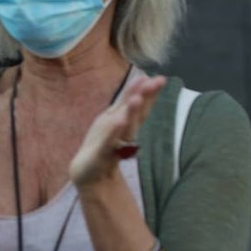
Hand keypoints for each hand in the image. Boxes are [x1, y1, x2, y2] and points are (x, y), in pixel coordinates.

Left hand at [69, 73, 165, 188]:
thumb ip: (127, 105)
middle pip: (136, 113)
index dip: (149, 92)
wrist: (88, 173)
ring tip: (137, 99)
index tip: (161, 78)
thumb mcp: (114, 121)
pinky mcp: (101, 153)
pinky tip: (119, 121)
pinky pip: (108, 141)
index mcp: (126, 123)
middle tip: (156, 82)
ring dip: (131, 113)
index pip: (140, 105)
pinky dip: (114, 132)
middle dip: (145, 98)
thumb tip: (141, 83)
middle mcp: (124, 132)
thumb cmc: (104, 144)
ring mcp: (114, 143)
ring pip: (124, 126)